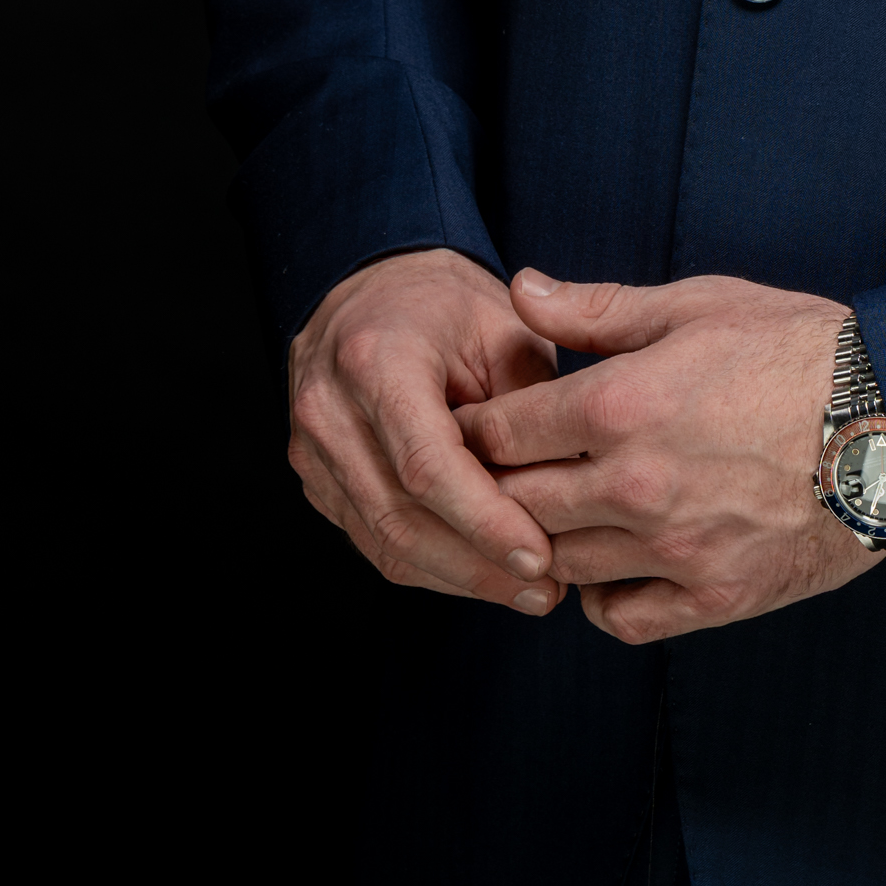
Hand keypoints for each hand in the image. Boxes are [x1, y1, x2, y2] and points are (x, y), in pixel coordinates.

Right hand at [288, 246, 564, 613]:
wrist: (375, 292)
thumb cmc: (450, 307)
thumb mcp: (506, 328)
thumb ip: (529, 403)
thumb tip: (572, 485)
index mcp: (375, 359)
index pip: (426, 464)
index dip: (484, 519)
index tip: (541, 556)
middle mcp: (328, 410)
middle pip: (400, 516)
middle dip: (478, 564)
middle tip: (546, 590)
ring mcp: (313, 451)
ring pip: (384, 541)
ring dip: (460, 577)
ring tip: (528, 593)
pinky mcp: (319, 482)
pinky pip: (374, 541)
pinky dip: (433, 566)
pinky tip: (486, 576)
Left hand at [455, 270, 881, 644]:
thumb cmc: (803, 349)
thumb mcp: (700, 305)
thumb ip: (598, 309)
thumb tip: (520, 289)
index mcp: (622, 404)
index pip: (500, 431)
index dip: (475, 427)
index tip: (474, 426)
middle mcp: (634, 485)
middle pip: (514, 504)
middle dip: (494, 488)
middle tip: (498, 474)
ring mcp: (673, 550)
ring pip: (558, 565)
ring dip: (544, 542)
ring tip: (557, 515)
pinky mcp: (714, 596)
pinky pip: (619, 617)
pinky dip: (600, 597)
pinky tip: (613, 562)